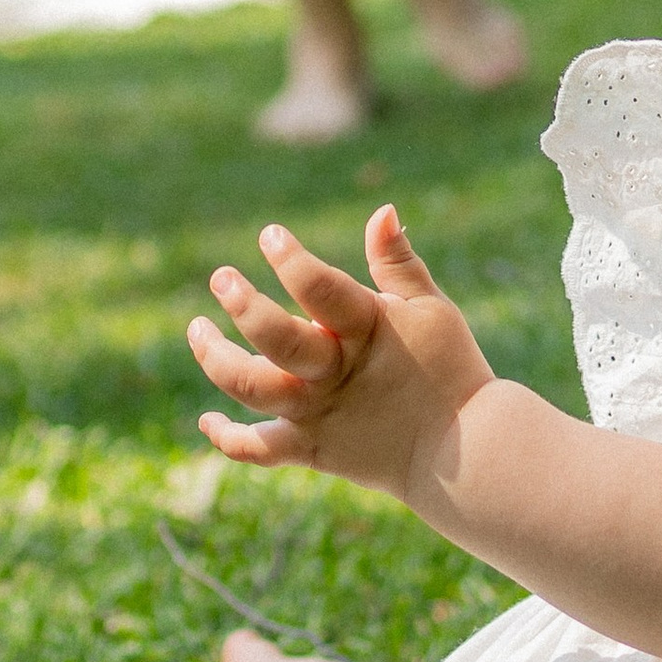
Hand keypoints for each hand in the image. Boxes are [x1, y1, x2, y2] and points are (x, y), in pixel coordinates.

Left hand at [188, 206, 495, 501]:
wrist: (464, 453)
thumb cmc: (449, 368)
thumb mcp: (430, 307)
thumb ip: (397, 261)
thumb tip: (382, 209)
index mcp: (366, 330)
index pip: (322, 289)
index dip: (291, 260)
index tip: (269, 236)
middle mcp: (335, 372)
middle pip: (278, 341)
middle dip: (243, 308)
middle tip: (221, 278)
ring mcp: (318, 413)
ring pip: (253, 389)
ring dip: (216, 359)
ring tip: (197, 330)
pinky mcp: (312, 449)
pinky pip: (259, 450)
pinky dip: (228, 438)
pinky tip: (207, 420)